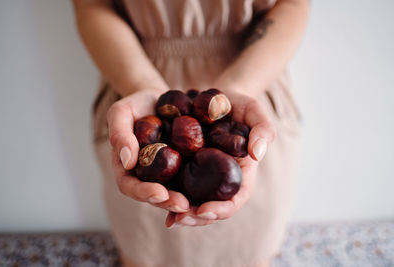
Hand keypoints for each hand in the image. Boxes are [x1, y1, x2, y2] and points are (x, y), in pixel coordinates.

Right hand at [107, 89, 189, 212]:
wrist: (158, 99)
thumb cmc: (135, 105)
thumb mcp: (121, 113)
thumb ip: (119, 134)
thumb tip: (128, 161)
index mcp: (127, 168)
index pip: (130, 186)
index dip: (143, 192)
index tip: (159, 193)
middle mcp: (147, 176)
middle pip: (155, 195)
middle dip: (168, 202)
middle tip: (183, 205)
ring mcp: (167, 173)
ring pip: (175, 192)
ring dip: (185, 200)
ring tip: (198, 204)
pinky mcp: (185, 166)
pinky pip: (192, 178)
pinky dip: (201, 186)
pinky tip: (213, 190)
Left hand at [165, 91, 275, 226]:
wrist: (211, 95)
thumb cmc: (237, 104)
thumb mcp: (253, 110)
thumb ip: (263, 129)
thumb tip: (258, 154)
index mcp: (240, 173)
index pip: (235, 200)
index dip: (222, 209)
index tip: (204, 209)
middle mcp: (219, 180)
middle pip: (211, 208)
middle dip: (196, 218)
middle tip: (179, 218)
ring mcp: (201, 175)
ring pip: (192, 202)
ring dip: (180, 213)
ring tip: (168, 217)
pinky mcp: (183, 167)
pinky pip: (175, 185)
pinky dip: (166, 194)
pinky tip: (154, 196)